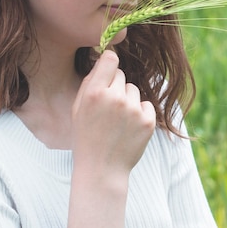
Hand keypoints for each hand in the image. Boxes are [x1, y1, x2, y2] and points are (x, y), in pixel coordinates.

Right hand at [71, 50, 155, 176]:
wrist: (102, 170)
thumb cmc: (86, 137)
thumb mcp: (78, 108)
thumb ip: (90, 82)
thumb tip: (105, 57)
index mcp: (94, 93)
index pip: (110, 59)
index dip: (109, 63)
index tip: (108, 69)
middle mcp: (115, 98)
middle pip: (122, 75)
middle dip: (115, 86)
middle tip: (107, 108)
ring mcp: (133, 110)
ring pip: (134, 90)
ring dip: (128, 100)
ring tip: (117, 120)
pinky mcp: (148, 121)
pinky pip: (146, 104)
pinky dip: (139, 113)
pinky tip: (128, 128)